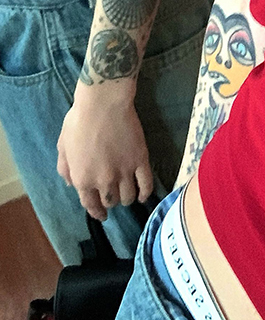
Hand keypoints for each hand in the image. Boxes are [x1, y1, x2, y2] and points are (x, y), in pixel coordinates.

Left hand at [57, 83, 152, 220]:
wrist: (103, 104)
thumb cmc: (79, 122)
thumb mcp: (63, 147)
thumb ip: (65, 170)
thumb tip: (71, 185)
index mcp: (83, 179)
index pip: (91, 205)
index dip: (97, 212)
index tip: (101, 215)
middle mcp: (104, 180)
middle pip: (111, 201)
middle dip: (111, 202)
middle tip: (113, 197)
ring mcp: (124, 171)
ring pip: (128, 196)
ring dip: (127, 199)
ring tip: (128, 195)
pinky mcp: (141, 160)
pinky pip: (146, 183)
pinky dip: (145, 193)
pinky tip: (143, 195)